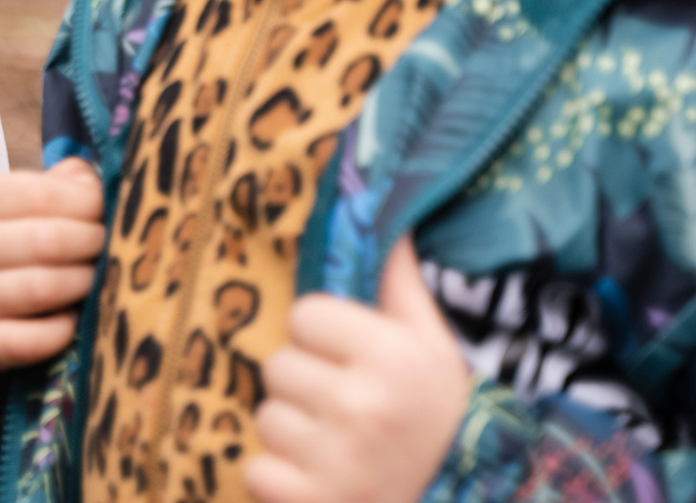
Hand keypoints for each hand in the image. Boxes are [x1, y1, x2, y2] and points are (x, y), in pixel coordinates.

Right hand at [0, 157, 106, 370]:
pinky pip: (31, 340)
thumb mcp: (23, 203)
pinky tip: (71, 319)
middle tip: (111, 248)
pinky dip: (62, 331)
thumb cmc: (8, 242)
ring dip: (83, 284)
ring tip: (98, 280)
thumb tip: (98, 183)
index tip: (105, 212)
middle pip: (49, 241)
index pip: (45, 194)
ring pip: (42, 289)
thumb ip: (63, 185)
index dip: (89, 203)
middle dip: (93, 244)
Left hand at [247, 240, 472, 502]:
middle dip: (304, 386)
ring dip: (292, 435)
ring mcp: (335, 462)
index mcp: (394, 358)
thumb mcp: (436, 353)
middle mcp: (363, 407)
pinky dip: (280, 482)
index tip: (352, 361)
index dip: (322, 337)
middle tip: (347, 412)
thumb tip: (391, 219)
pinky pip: (256, 471)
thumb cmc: (439, 424)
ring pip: (266, 418)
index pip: (304, 314)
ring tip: (339, 449)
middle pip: (278, 365)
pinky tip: (321, 483)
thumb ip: (402, 286)